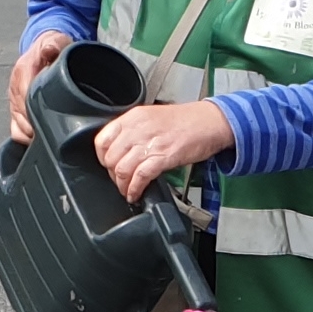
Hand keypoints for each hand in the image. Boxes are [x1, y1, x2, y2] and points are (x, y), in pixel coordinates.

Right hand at [7, 30, 71, 142]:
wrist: (45, 49)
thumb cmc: (53, 48)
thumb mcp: (56, 40)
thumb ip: (54, 44)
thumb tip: (48, 50)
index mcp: (22, 71)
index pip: (25, 96)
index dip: (36, 111)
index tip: (51, 120)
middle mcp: (15, 88)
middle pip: (21, 117)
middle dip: (37, 126)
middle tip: (56, 132)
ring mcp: (14, 102)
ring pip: (18, 127)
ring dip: (33, 134)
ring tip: (51, 136)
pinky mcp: (16, 112)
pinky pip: (16, 131)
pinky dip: (27, 138)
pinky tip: (41, 138)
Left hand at [93, 99, 234, 203]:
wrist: (210, 122)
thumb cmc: (185, 122)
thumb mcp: (151, 118)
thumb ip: (133, 132)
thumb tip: (119, 151)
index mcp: (133, 118)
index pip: (102, 140)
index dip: (102, 158)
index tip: (108, 166)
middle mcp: (138, 128)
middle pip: (110, 158)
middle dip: (112, 175)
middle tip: (120, 181)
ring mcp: (150, 143)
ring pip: (122, 169)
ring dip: (122, 186)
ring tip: (128, 190)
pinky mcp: (163, 156)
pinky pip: (140, 177)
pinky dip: (134, 189)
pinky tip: (136, 193)